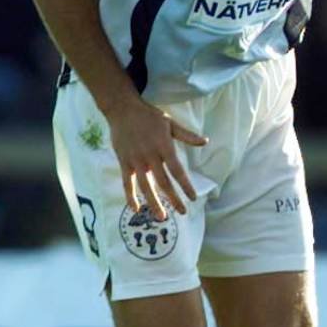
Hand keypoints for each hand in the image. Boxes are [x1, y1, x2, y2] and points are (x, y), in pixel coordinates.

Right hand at [103, 96, 207, 219]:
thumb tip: (205, 141)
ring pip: (145, 186)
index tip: (193, 197)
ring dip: (153, 202)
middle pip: (163, 182)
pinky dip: (130, 196)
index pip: (177, 170)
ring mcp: (135, 160)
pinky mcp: (123, 162)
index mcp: (164, 147)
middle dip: (173, 198)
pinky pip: (127, 182)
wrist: (122, 109)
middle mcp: (150, 156)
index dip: (185, 185)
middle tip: (183, 212)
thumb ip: (187, 135)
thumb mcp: (170, 123)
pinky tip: (136, 208)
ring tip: (162, 217)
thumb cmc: (149, 116)